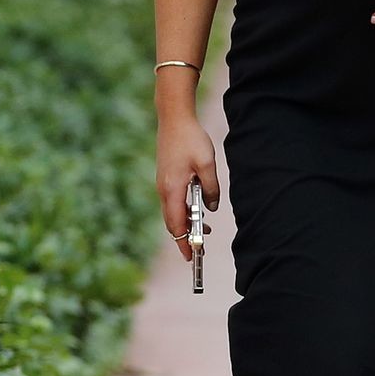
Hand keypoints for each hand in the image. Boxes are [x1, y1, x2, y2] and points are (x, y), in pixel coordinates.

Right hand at [156, 114, 220, 261]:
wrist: (174, 119)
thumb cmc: (191, 139)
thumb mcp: (207, 164)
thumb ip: (211, 189)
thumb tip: (212, 209)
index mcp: (172, 189)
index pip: (176, 224)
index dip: (184, 242)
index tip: (191, 256)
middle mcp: (163, 190)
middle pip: (172, 222)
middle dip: (185, 237)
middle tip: (200, 248)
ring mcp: (162, 184)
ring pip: (172, 212)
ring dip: (186, 223)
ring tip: (205, 230)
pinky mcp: (165, 178)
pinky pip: (172, 201)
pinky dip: (182, 211)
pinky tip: (196, 209)